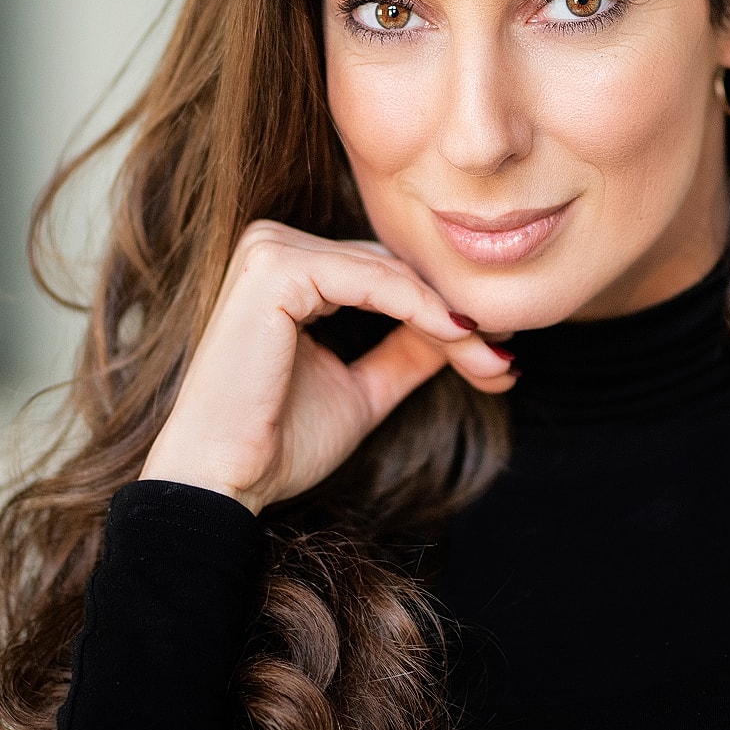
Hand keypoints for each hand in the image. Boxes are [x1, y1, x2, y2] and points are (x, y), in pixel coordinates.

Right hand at [139, 219, 516, 512]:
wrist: (224, 484)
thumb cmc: (277, 442)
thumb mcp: (362, 388)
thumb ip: (406, 353)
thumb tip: (468, 331)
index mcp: (287, 268)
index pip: (384, 274)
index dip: (442, 311)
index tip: (499, 350)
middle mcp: (273, 245)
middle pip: (391, 270)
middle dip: (453, 316)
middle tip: (505, 358)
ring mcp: (269, 250)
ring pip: (389, 274)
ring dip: (446, 317)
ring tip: (491, 358)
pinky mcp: (274, 269)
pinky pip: (370, 281)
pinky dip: (419, 309)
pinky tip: (456, 336)